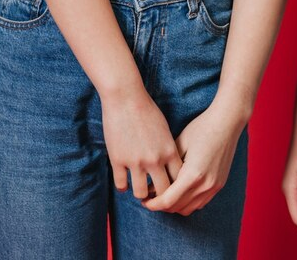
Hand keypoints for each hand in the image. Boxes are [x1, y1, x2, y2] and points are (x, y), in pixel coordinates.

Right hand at [101, 87, 182, 201]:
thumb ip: (168, 149)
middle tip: (156, 198)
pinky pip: (121, 185)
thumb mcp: (164, 130)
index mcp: (169, 151)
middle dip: (160, 198)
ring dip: (140, 194)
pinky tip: (124, 184)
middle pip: (163, 192)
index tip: (171, 189)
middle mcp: (154, 160)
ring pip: (141, 193)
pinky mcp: (118, 160)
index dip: (176, 188)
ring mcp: (135, 162)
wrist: (125, 98)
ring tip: (140, 191)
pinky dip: (123, 187)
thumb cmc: (146, 109)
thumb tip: (171, 165)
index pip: (179, 180)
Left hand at [144, 99, 246, 215]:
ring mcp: (214, 186)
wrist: (227, 122)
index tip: (144, 200)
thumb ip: (167, 167)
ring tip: (164, 194)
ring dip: (175, 206)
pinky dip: (188, 202)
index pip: (168, 201)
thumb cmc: (201, 128)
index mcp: (193, 174)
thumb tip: (153, 183)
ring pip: (189, 209)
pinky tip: (180, 191)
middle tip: (150, 197)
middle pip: (177, 208)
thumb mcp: (179, 144)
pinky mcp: (219, 185)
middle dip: (161, 206)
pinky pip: (200, 203)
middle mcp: (205, 185)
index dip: (153, 204)